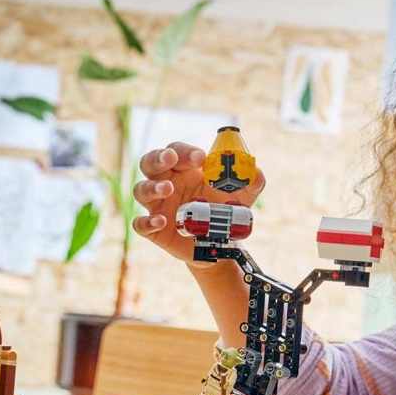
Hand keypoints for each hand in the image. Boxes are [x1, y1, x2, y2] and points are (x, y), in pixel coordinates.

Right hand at [132, 142, 265, 262]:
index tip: (200, 158)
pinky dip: (147, 221)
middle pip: (149, 162)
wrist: (220, 245)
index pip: (176, 150)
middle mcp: (167, 183)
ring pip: (141, 190)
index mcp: (185, 169)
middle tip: (170, 159)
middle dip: (157, 158)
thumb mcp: (244, 196)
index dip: (184, 151)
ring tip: (168, 189)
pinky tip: (161, 221)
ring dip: (152, 187)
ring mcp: (158, 206)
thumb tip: (255, 172)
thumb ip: (252, 182)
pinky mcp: (155, 229)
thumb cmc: (226, 212)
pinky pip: (140, 223)